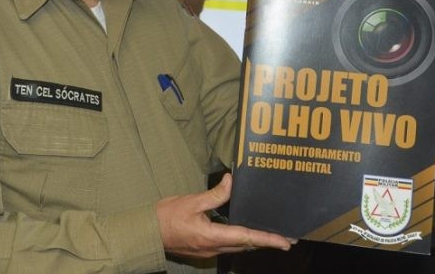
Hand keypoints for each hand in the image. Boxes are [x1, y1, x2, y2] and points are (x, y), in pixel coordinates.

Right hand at [156, 173, 293, 258]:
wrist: (148, 232)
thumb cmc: (167, 216)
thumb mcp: (192, 201)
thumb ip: (214, 194)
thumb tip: (231, 181)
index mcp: (212, 236)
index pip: (246, 238)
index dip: (268, 239)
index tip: (285, 241)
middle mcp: (213, 247)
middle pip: (246, 246)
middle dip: (266, 242)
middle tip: (285, 238)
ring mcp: (208, 251)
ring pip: (238, 248)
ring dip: (253, 243)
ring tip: (269, 236)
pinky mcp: (203, 250)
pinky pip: (228, 247)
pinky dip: (240, 241)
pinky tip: (244, 235)